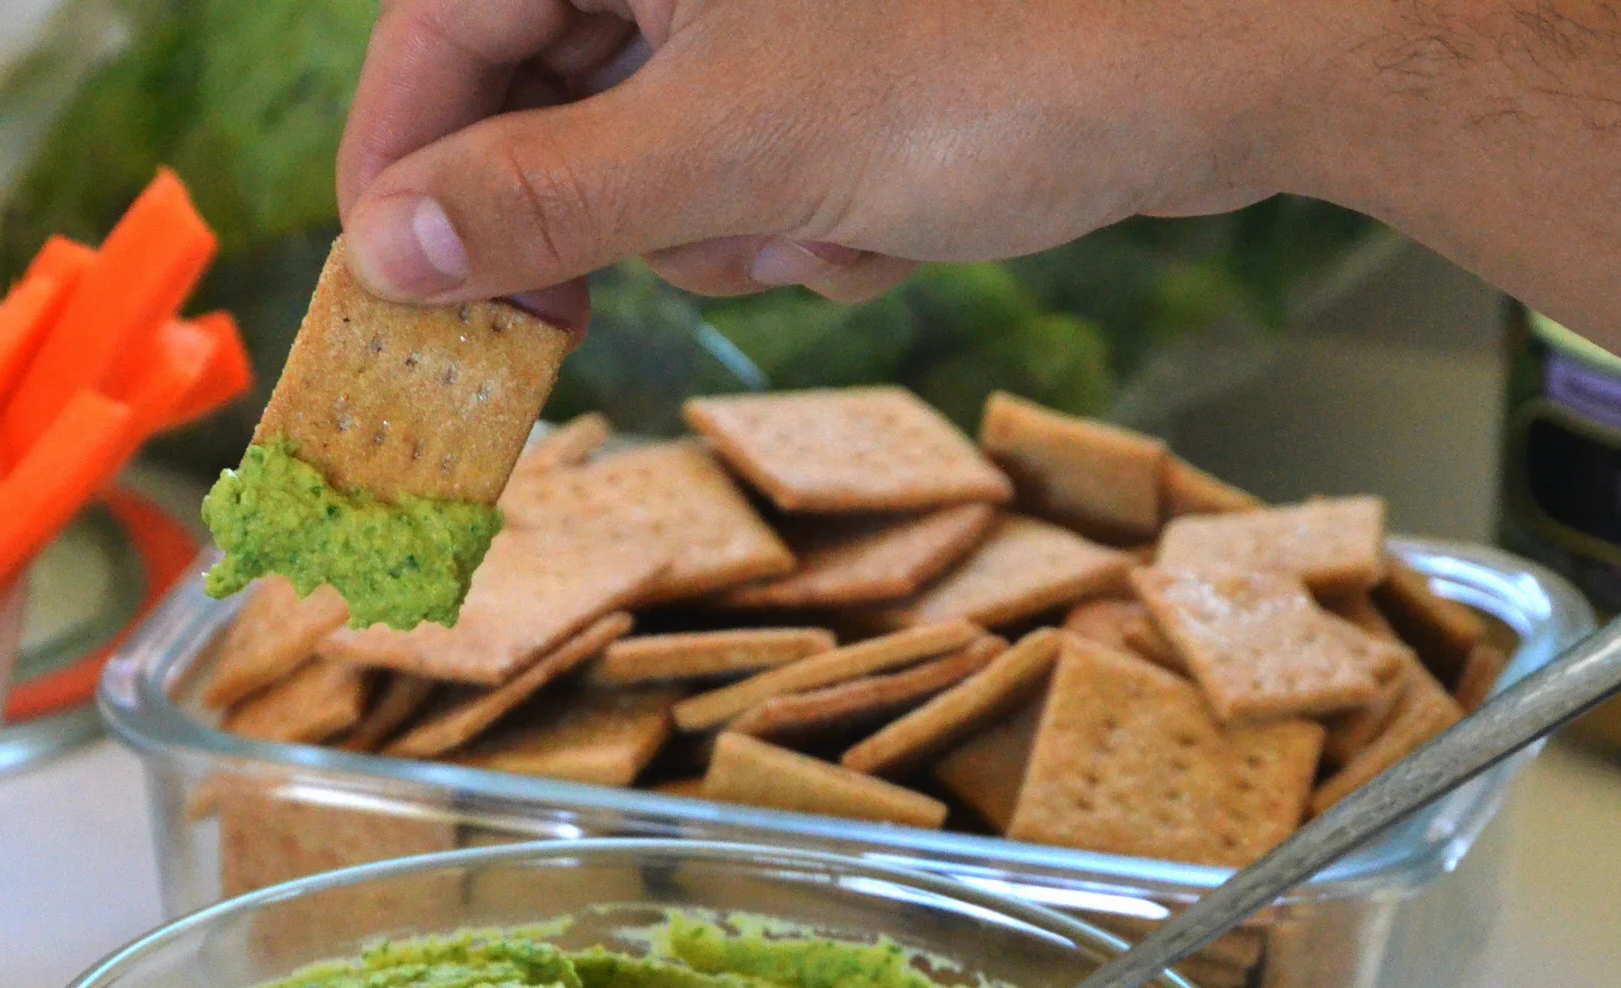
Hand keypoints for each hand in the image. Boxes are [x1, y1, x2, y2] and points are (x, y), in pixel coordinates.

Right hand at [335, 0, 1327, 328]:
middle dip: (604, 216)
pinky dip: (802, 216)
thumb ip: (547, 198)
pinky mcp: (841, 54)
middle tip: (584, 322)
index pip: (441, 21)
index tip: (393, 287)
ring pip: (651, 150)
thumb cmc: (1000, 60)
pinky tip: (890, 215)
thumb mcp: (740, 147)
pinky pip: (752, 161)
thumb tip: (388, 248)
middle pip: (542, 94)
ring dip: (725, 227)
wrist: (1232, 58)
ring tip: (823, 223)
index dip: (403, 164)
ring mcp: (768, 1)